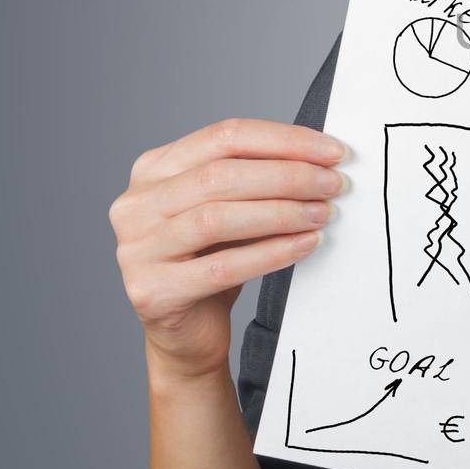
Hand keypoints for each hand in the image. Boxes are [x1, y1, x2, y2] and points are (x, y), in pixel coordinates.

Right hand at [110, 117, 347, 380]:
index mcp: (154, 169)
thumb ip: (255, 176)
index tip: (331, 151)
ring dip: (281, 212)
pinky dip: (271, 253)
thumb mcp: (228, 207)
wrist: (188, 332)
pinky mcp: (153, 290)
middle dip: (288, 176)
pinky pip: (223, 266)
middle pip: (221, 175)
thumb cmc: (213, 259)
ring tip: (323, 213)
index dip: (283, 140)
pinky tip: (305, 245)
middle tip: (333, 184)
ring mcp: (137, 248)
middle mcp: (136, 204)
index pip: (224, 136)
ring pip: (218, 218)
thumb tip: (321, 157)